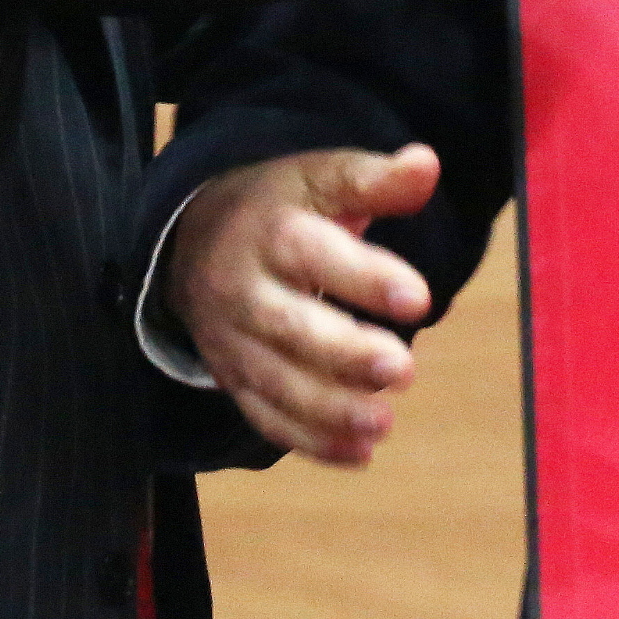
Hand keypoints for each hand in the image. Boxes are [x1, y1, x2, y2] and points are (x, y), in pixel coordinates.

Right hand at [160, 145, 440, 465]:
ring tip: (383, 422)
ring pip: (276, 382)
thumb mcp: (319, 179)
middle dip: (346, 355)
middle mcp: (244, 289)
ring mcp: (233, 341)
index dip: (365, 277)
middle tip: (403, 370)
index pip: (314, 253)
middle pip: (290, 327)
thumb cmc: (278, 207)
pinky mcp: (233, 379)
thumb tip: (427, 165)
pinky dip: (310, 441)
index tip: (419, 298)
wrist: (192, 238)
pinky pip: (265, 418)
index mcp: (271, 232)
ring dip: (330, 410)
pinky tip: (360, 454)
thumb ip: (373, 180)